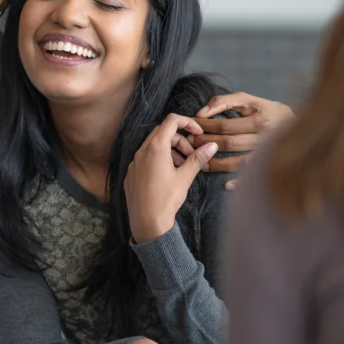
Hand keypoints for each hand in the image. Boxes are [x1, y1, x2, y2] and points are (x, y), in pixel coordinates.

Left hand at [125, 114, 218, 243]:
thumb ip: (198, 158)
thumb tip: (212, 145)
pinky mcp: (131, 173)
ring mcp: (134, 162)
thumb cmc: (166, 198)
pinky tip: (167, 175)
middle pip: (162, 133)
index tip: (198, 133)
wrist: (147, 222)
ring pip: (153, 146)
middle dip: (180, 140)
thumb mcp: (185, 177)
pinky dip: (158, 159)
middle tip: (192, 155)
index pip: (171, 121)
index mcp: (156, 147)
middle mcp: (142, 151)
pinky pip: (145, 158)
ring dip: (170, 150)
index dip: (187, 122)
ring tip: (182, 166)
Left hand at [192, 92, 294, 183]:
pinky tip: (226, 185)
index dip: (205, 128)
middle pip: (229, 143)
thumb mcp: (246, 100)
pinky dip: (240, 182)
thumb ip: (223, 102)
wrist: (299, 124)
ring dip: (217, 164)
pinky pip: (253, 175)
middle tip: (191, 145)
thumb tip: (201, 113)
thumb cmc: (265, 109)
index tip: (192, 129)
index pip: (225, 126)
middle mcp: (265, 137)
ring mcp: (268, 153)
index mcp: (258, 119)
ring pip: (238, 162)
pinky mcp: (271, 165)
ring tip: (201, 164)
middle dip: (206, 145)